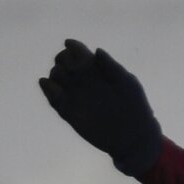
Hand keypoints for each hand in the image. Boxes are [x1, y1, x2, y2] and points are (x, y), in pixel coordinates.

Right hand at [39, 39, 161, 175]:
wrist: (133, 138)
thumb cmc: (135, 107)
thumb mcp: (128, 84)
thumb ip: (112, 66)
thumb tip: (96, 50)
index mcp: (97, 70)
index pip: (78, 51)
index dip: (72, 46)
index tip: (69, 46)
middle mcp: (84, 81)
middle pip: (63, 62)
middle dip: (62, 60)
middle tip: (71, 69)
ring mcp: (75, 96)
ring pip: (56, 77)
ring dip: (55, 74)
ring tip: (65, 81)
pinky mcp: (68, 112)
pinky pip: (53, 98)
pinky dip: (48, 90)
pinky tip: (52, 88)